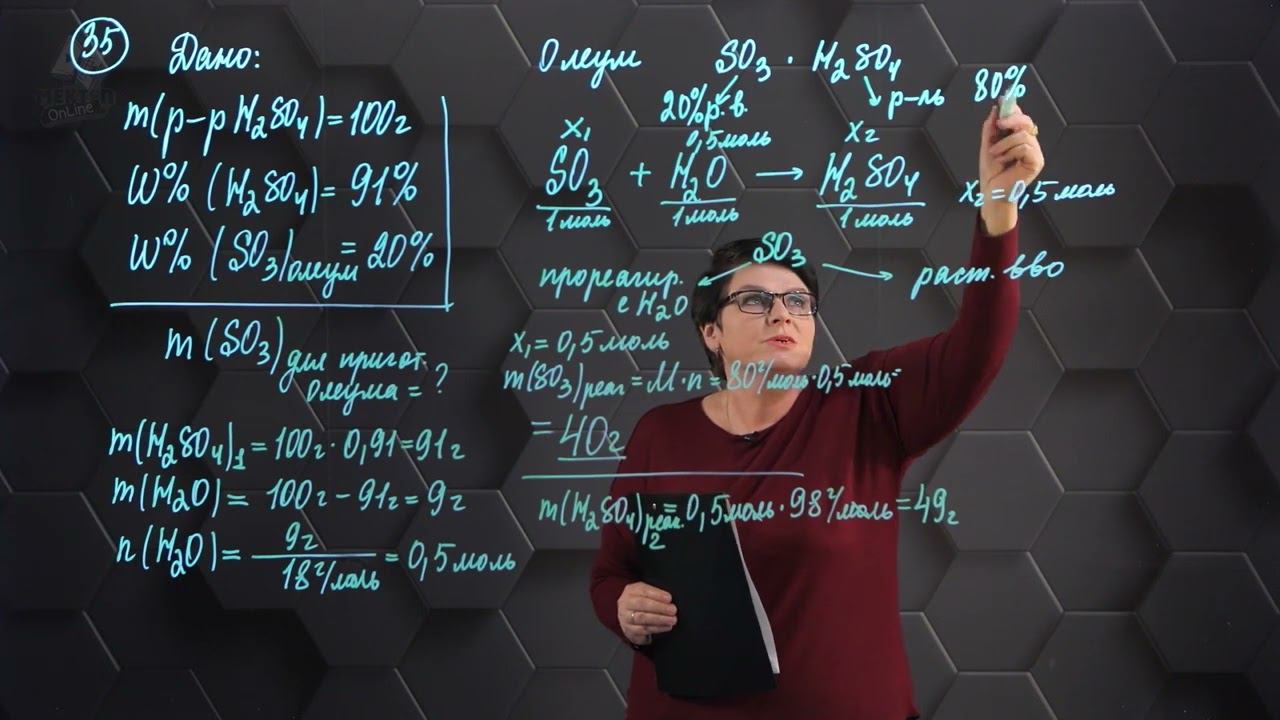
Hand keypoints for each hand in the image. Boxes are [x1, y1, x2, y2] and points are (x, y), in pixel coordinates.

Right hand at [618, 581, 677, 645]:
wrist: (627, 616)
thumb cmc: (641, 602)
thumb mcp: (645, 593)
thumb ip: (655, 594)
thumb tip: (669, 599)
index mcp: (631, 591)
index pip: (643, 591)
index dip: (657, 594)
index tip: (669, 598)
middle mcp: (625, 604)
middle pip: (641, 604)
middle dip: (659, 607)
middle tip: (673, 610)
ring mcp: (625, 618)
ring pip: (642, 618)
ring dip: (659, 619)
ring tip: (672, 620)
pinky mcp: (629, 631)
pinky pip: (643, 630)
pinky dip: (657, 628)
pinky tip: (667, 626)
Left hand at [978, 101, 1045, 233]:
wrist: (991, 192)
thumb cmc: (991, 172)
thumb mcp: (987, 146)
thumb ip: (991, 129)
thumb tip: (995, 109)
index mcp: (1019, 139)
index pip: (1021, 118)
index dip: (1013, 110)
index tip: (1002, 102)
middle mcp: (1030, 144)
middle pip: (1027, 122)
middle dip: (1012, 119)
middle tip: (999, 124)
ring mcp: (1035, 153)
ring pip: (1023, 135)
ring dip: (1005, 143)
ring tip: (995, 153)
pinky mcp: (1036, 162)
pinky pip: (1025, 147)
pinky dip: (1010, 152)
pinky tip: (1003, 160)